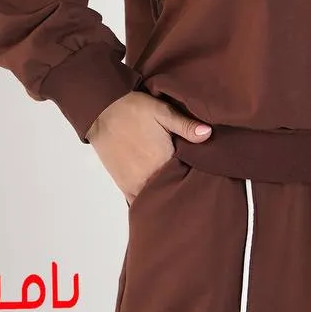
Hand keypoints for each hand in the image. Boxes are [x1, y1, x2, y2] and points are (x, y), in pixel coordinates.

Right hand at [85, 90, 212, 204]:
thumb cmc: (134, 109)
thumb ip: (186, 125)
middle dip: (181, 186)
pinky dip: (148, 201)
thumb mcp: (163, 111)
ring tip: (175, 187)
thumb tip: (208, 134)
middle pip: (172, 189)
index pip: (187, 176)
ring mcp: (135, 184)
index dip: (196, 174)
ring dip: (165, 194)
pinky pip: (138, 202)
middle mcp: (149, 177)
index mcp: (163, 161)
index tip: (203, 171)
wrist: (102, 111)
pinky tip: (157, 197)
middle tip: (191, 181)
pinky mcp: (123, 185)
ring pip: (156, 198)